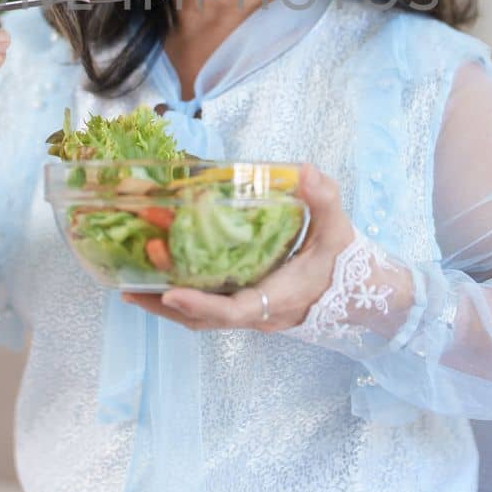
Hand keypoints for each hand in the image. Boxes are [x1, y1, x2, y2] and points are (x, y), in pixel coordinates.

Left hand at [121, 162, 357, 332]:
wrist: (362, 296)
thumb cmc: (345, 264)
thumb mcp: (337, 229)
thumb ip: (323, 199)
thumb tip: (305, 170)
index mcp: (278, 297)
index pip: (234, 311)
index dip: (201, 305)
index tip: (172, 292)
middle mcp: (260, 312)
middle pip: (205, 321)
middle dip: (166, 307)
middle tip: (129, 290)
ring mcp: (252, 314)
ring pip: (203, 319)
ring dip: (168, 306)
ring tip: (132, 289)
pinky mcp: (248, 307)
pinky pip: (209, 311)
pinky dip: (183, 301)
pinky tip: (162, 282)